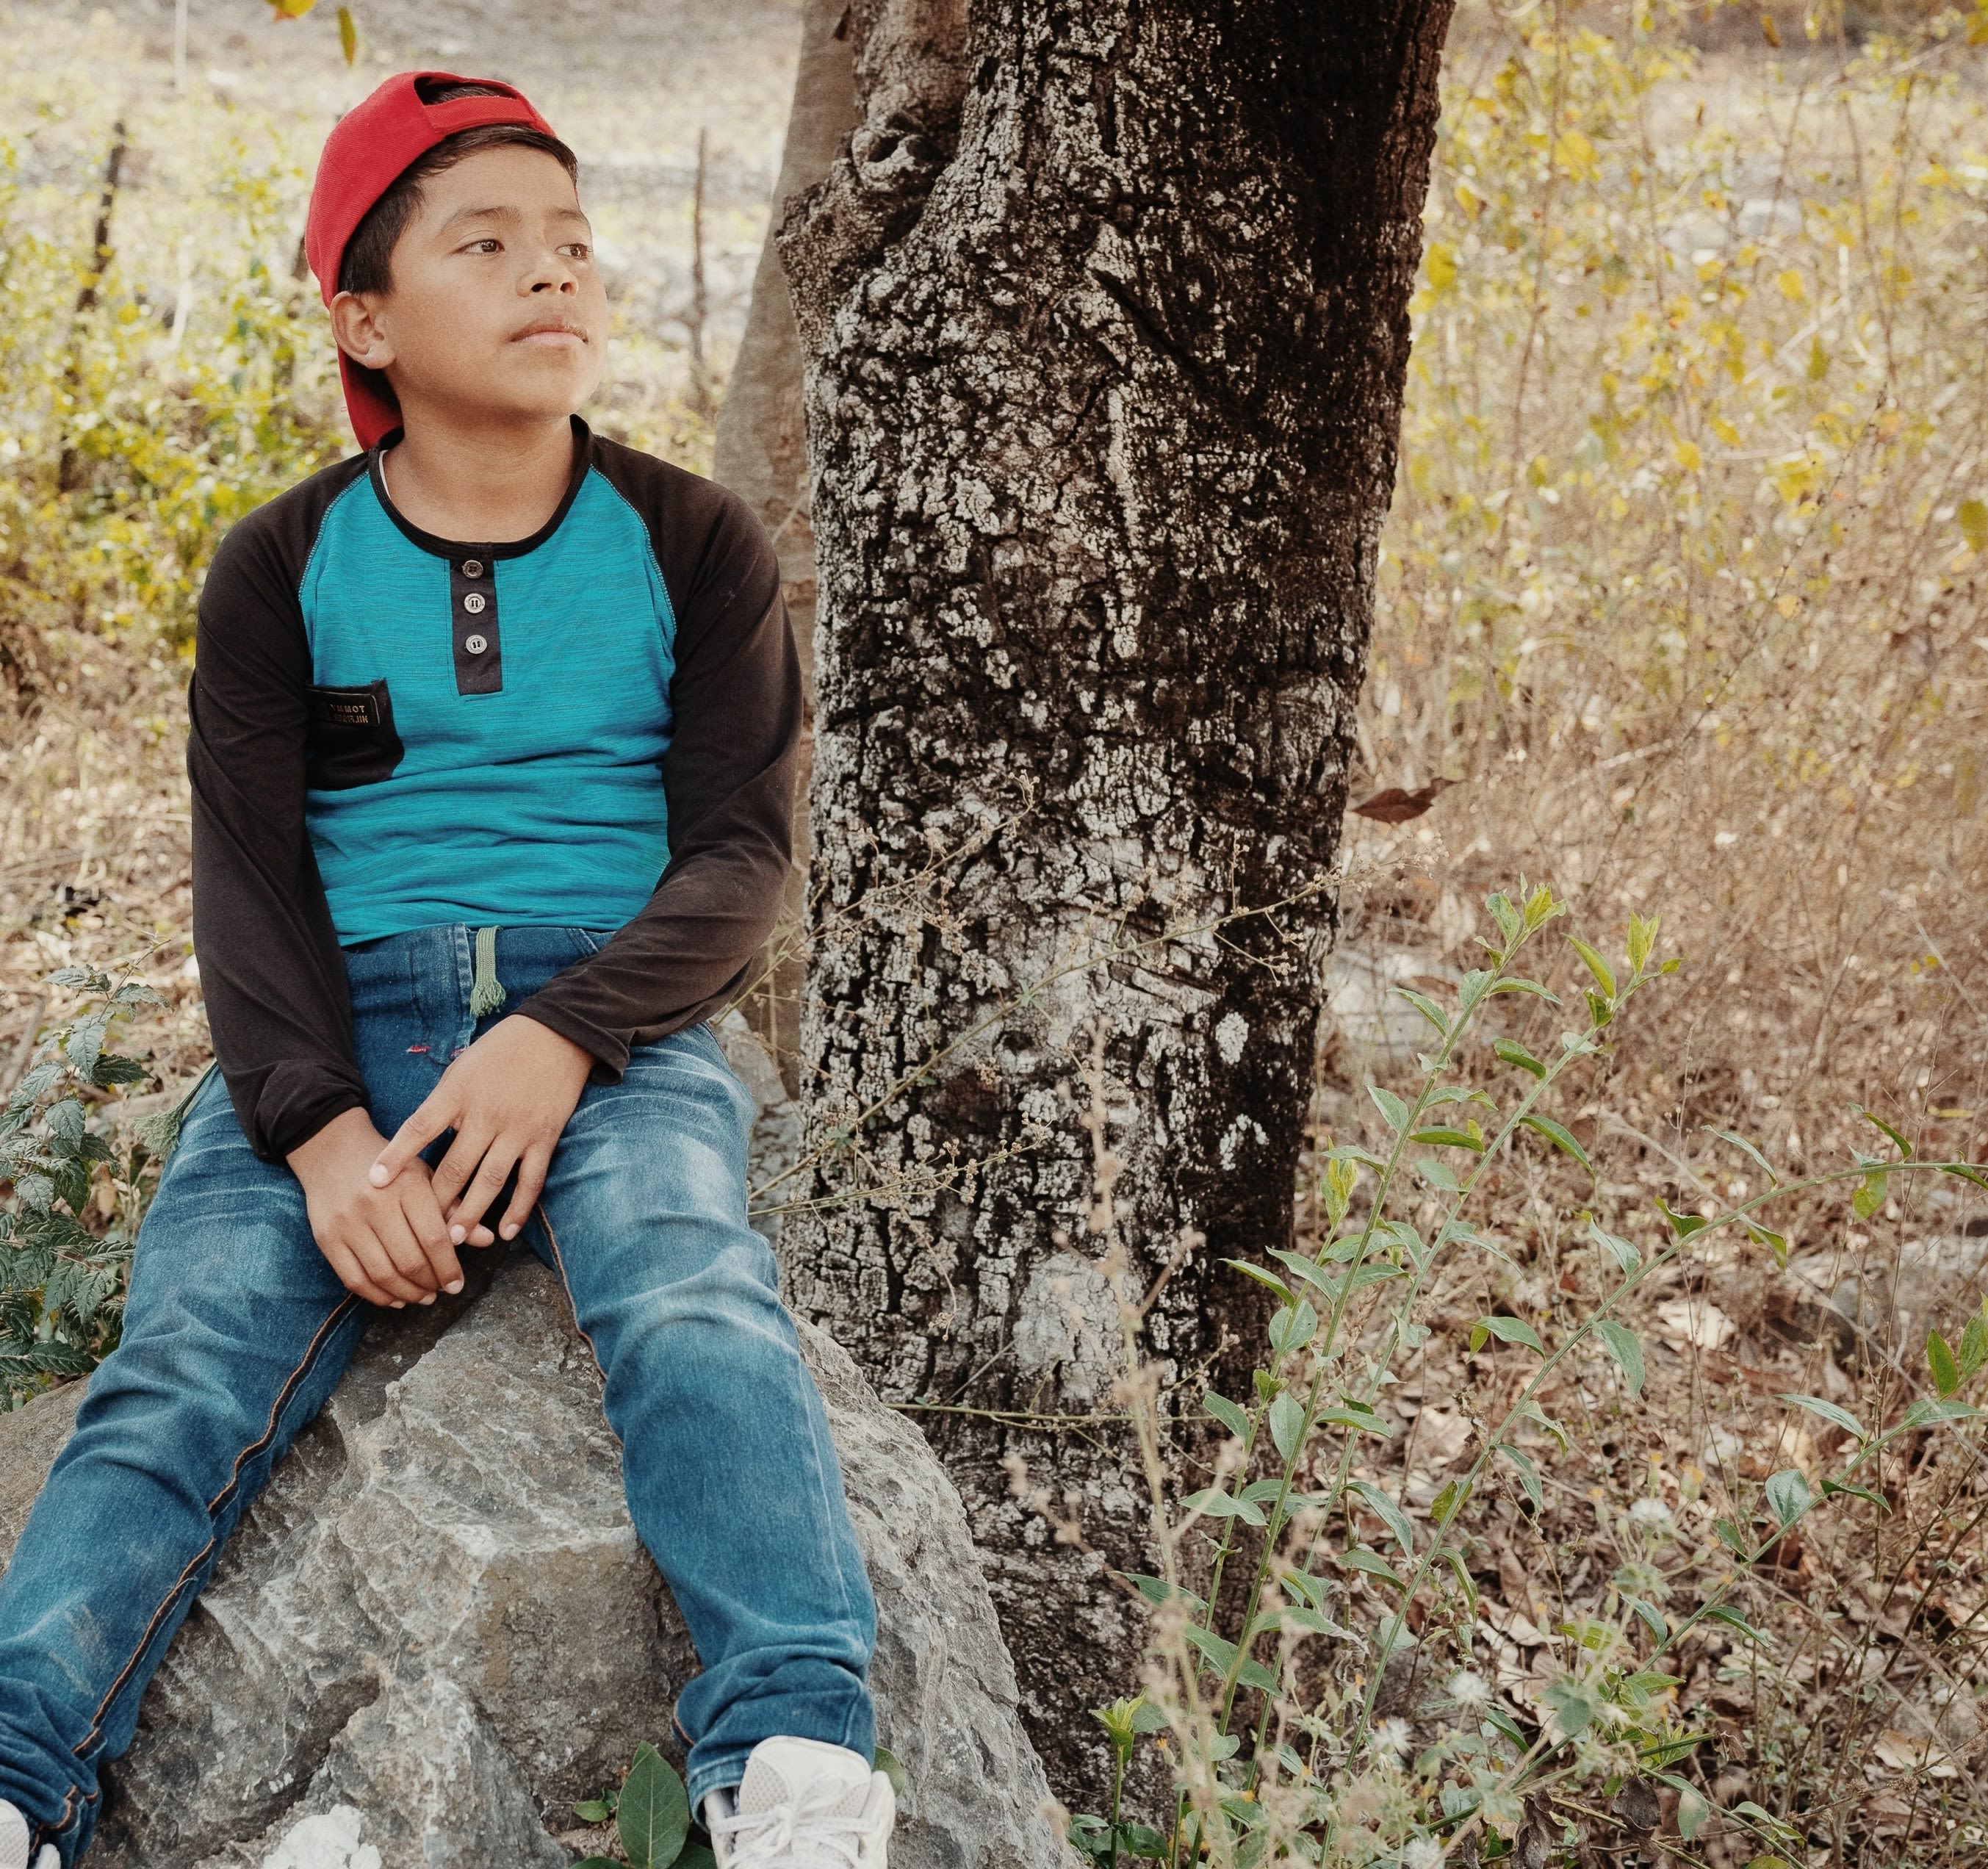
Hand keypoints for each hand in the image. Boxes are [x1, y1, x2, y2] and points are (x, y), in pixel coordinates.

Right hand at [288, 1108, 492, 1307]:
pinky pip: (354, 1279)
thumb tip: (489, 1240)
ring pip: (382, 1274)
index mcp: (408, 1186)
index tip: (457, 1284)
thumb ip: (455, 1208)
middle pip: (409, 1260)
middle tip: (441, 1291)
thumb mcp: (426, 1177)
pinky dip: (377, 1296)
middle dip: (430, 1283)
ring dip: (407, 1293)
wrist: (334, 1151)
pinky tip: (395, 1298)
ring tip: (422, 1296)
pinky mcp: (327, 1238)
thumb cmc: (391, 1168)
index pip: (434, 1238)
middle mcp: (375, 1205)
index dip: (448, 1268)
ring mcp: (348, 1223)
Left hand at [369, 1015, 593, 1243]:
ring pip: (491, 1180)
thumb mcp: (462, 1069)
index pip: (420, 1128)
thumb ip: (442, 1104)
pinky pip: (531, 1180)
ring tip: (454, 1238)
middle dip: (436, 1201)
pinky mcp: (545, 1137)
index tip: (373, 1182)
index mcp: (459, 1094)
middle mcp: (486, 1114)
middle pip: (455, 1166)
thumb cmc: (501, 1050)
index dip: (396, 1156)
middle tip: (418, 1230)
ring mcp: (517, 1129)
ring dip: (472, 1213)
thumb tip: (419, 1141)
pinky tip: (507, 1230)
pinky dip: (519, 1208)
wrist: (557, 1035)